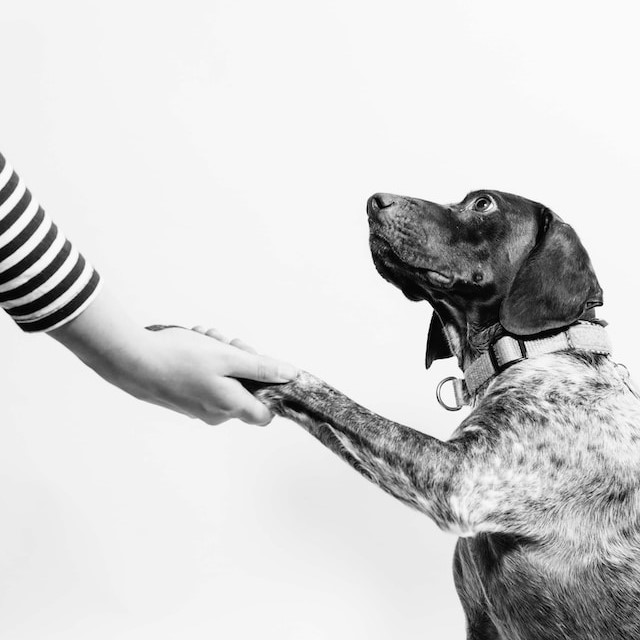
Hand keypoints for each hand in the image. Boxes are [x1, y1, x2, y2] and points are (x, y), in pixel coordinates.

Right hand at [138, 325, 297, 424]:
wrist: (129, 361)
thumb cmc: (177, 358)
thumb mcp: (228, 357)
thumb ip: (262, 368)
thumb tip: (290, 376)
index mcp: (230, 407)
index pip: (267, 413)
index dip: (270, 389)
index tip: (262, 366)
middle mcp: (215, 414)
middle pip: (245, 389)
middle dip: (241, 360)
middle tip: (227, 340)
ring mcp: (197, 408)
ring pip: (224, 379)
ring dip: (221, 355)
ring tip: (205, 336)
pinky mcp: (183, 398)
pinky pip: (205, 379)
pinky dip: (204, 360)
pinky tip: (194, 342)